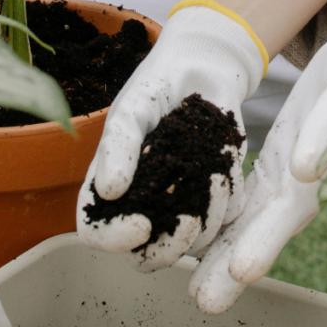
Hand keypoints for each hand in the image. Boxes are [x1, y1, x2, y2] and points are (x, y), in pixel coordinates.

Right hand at [77, 3, 262, 270]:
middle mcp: (145, 205)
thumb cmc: (157, 88)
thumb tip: (108, 191)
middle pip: (147, 256)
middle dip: (168, 249)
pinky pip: (226, 219)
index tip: (140, 225)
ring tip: (215, 177)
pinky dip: (228, 202)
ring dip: (207, 221)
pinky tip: (224, 170)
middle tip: (189, 222)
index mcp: (111, 189)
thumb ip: (118, 146)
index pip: (97, 234)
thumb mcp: (133, 109)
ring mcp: (182, 204)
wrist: (204, 71)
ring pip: (192, 244)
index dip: (114, 240)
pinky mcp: (218, 197)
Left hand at [188, 0, 326, 312]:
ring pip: (251, 222)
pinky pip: (247, 200)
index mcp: (321, 171)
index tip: (240, 273)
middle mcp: (303, 185)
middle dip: (233, 267)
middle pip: (264, 231)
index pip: (288, 213)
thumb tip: (305, 170)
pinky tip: (199, 238)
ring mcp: (290, 179)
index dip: (264, 243)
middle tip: (204, 303)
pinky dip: (225, 222)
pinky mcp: (278, 165)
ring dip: (223, 254)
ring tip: (195, 289)